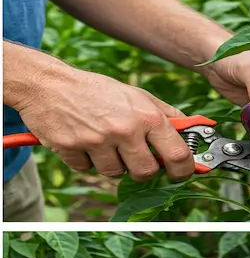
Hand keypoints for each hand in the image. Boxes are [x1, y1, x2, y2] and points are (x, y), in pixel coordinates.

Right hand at [16, 65, 192, 181]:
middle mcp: (125, 130)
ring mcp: (97, 141)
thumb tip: (194, 132)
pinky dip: (86, 160)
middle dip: (142, 169)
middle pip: (146, 172)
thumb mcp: (138, 96)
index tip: (182, 173)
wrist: (47, 84)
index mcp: (146, 116)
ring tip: (104, 141)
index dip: (184, 170)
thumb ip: (168, 115)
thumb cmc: (97, 91)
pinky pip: (87, 169)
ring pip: (115, 173)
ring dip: (112, 163)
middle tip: (134, 156)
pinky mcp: (71, 149)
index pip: (178, 155)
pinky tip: (83, 140)